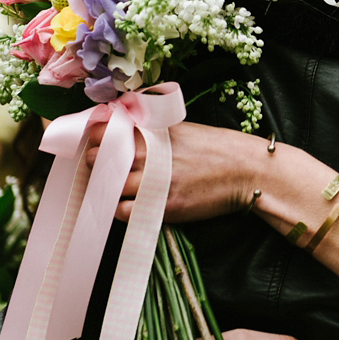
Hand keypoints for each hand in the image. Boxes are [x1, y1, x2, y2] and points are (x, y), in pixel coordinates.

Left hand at [87, 122, 263, 222]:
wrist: (246, 171)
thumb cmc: (218, 148)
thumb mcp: (183, 128)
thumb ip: (152, 129)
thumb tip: (124, 129)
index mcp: (153, 130)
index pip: (106, 130)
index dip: (94, 138)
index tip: (93, 143)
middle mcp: (149, 153)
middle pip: (100, 158)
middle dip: (95, 163)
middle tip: (99, 167)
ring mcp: (154, 181)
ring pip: (108, 186)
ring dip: (106, 187)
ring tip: (114, 188)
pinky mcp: (161, 205)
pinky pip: (124, 211)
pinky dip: (120, 209)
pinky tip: (130, 204)